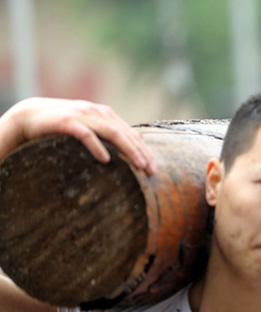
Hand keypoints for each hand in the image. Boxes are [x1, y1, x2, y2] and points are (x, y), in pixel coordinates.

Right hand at [0, 97, 155, 174]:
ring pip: (113, 134)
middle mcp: (98, 113)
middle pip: (127, 135)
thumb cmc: (62, 126)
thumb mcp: (89, 129)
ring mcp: (83, 116)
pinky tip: (106, 160)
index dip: (145, 151)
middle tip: (151, 172)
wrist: (30, 116)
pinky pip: (86, 135)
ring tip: (138, 167)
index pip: (131, 134)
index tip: (153, 169)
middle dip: (142, 154)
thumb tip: (127, 153)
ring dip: (128, 151)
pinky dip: (97, 147)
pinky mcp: (67, 122)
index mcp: (106, 115)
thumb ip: (106, 136)